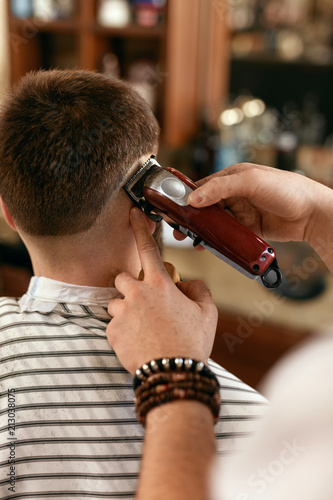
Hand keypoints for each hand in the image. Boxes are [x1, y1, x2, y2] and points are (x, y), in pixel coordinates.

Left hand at [107, 207, 217, 374]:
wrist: (173, 374)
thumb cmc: (192, 342)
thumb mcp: (207, 313)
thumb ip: (198, 289)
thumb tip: (186, 282)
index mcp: (160, 285)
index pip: (148, 249)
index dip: (139, 229)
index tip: (132, 214)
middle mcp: (137, 294)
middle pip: (122, 278)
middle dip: (131, 287)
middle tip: (145, 304)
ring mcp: (122, 313)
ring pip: (116, 304)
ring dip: (127, 312)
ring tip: (145, 330)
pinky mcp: (111, 332)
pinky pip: (113, 326)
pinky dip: (123, 332)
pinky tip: (139, 343)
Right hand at [183, 163, 332, 249]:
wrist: (312, 214)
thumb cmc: (287, 189)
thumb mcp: (251, 182)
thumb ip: (221, 188)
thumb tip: (194, 198)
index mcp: (232, 178)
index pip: (202, 187)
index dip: (186, 198)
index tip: (173, 209)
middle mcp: (234, 195)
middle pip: (205, 208)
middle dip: (191, 219)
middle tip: (180, 230)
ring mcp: (240, 213)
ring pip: (214, 223)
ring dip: (203, 232)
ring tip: (193, 241)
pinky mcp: (247, 229)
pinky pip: (227, 235)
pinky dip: (217, 241)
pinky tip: (210, 246)